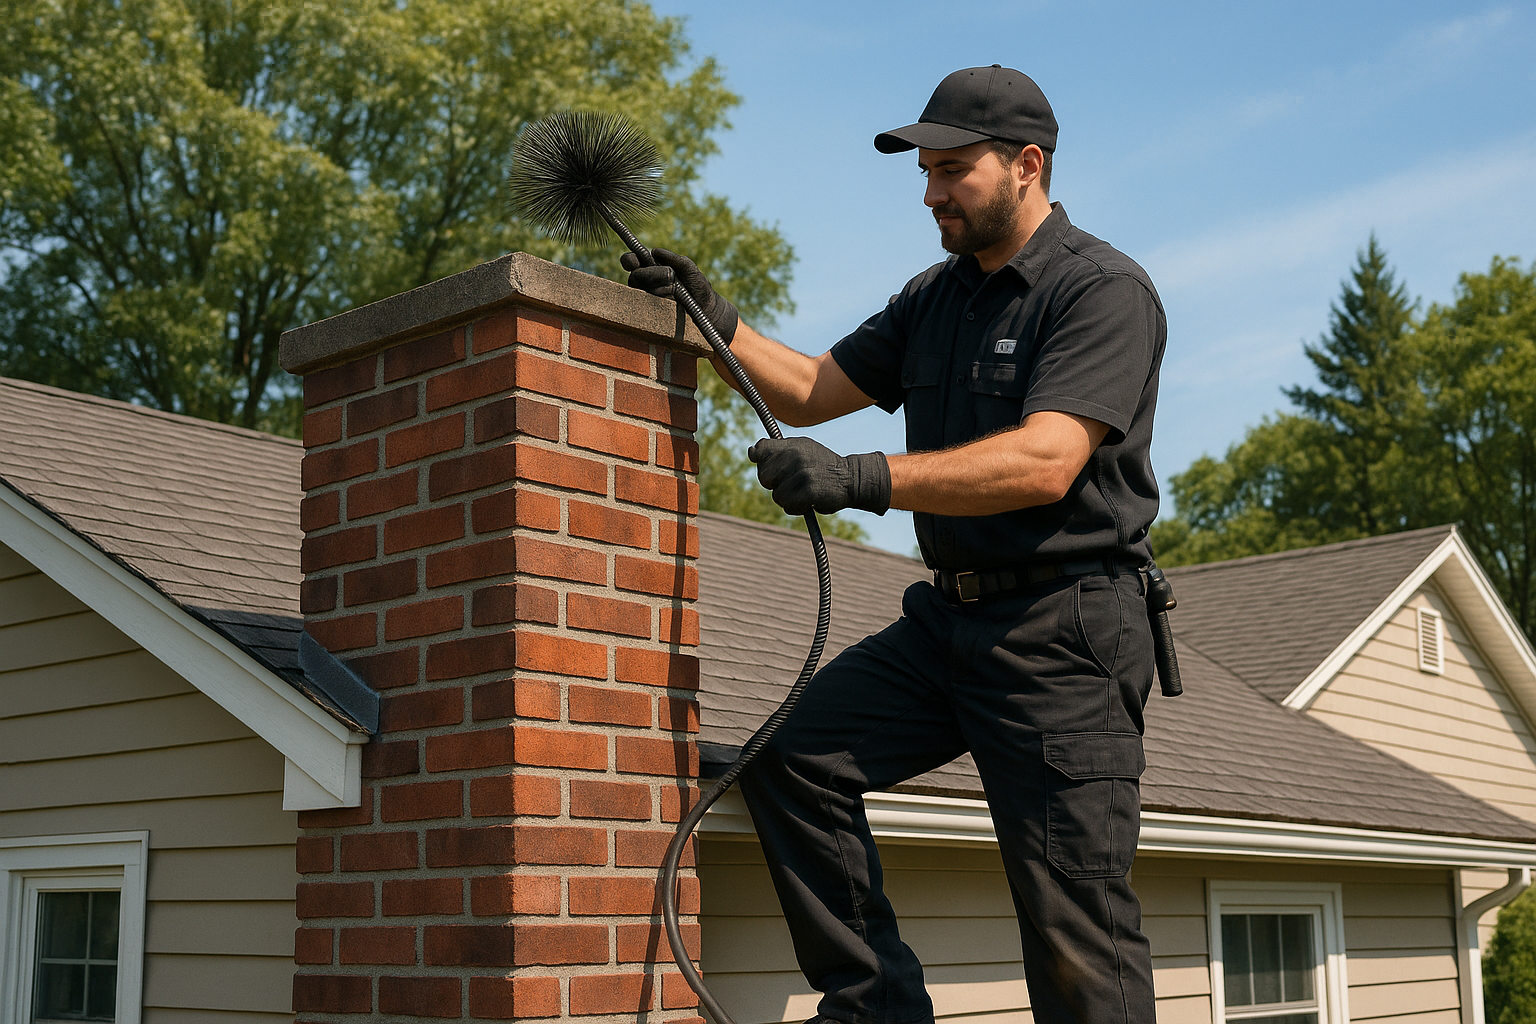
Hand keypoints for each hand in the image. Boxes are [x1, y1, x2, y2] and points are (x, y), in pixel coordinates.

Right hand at [620, 248, 738, 343]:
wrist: (706, 309)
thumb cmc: (697, 286)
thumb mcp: (689, 268)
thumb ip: (674, 259)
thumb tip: (656, 251)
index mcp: (650, 269)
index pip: (631, 262)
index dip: (629, 260)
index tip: (634, 262)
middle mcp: (644, 284)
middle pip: (636, 276)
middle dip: (652, 274)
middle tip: (670, 275)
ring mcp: (647, 299)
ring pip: (642, 290)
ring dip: (659, 287)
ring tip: (675, 289)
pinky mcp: (651, 313)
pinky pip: (648, 305)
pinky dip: (661, 299)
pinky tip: (672, 300)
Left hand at [747, 437, 890, 515]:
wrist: (851, 479)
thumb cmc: (822, 466)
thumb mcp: (802, 450)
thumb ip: (776, 450)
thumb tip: (751, 453)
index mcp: (792, 444)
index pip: (761, 450)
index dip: (763, 463)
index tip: (775, 469)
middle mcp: (795, 456)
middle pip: (764, 477)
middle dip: (775, 484)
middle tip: (794, 483)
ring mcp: (802, 473)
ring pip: (776, 495)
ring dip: (788, 498)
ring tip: (804, 492)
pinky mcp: (809, 491)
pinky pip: (788, 506)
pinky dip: (796, 508)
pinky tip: (807, 502)